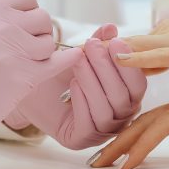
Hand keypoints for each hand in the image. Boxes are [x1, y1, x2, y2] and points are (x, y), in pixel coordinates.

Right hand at [0, 0, 73, 168]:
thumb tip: (31, 19)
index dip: (32, 10)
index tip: (29, 24)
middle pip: (42, 18)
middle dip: (41, 33)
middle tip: (30, 49)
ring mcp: (11, 52)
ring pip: (49, 42)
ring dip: (45, 54)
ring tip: (27, 65)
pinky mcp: (23, 76)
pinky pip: (58, 62)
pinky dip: (68, 60)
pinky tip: (73, 57)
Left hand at [5, 25, 146, 149]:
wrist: (29, 88)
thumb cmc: (60, 72)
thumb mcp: (82, 54)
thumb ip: (98, 43)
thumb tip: (110, 28)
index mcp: (126, 96)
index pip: (138, 85)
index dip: (130, 65)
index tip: (116, 41)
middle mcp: (119, 116)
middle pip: (124, 98)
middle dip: (108, 69)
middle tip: (91, 45)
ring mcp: (101, 131)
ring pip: (107, 111)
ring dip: (93, 82)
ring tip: (78, 60)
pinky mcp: (80, 140)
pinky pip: (89, 125)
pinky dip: (83, 102)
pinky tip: (72, 84)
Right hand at [90, 60, 168, 168]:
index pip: (162, 128)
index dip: (140, 147)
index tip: (122, 165)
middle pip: (146, 117)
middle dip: (121, 139)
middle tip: (99, 159)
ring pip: (150, 103)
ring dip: (127, 122)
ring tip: (110, 137)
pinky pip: (157, 94)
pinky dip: (138, 108)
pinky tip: (136, 103)